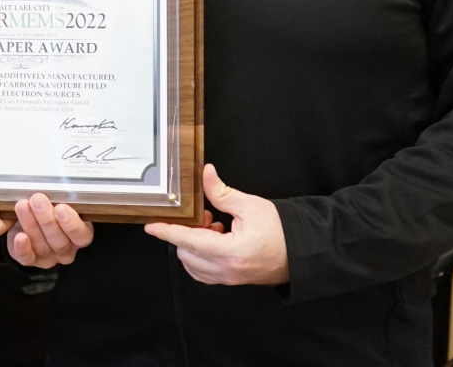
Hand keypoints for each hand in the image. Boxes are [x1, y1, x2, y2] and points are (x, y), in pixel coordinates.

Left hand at [7, 193, 93, 267]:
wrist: (28, 215)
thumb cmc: (47, 205)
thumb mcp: (56, 198)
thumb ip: (59, 196)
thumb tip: (55, 185)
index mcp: (78, 234)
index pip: (81, 235)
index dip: (72, 224)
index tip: (61, 208)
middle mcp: (65, 249)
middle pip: (59, 242)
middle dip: (47, 220)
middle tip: (38, 200)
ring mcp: (48, 257)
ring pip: (42, 247)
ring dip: (31, 225)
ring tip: (23, 206)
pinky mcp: (29, 259)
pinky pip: (27, 258)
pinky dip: (22, 248)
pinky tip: (19, 237)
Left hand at [144, 164, 288, 285]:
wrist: (302, 253)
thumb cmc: (280, 230)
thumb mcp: (250, 205)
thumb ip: (221, 192)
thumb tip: (205, 173)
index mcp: (230, 251)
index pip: (188, 241)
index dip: (167, 232)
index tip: (151, 226)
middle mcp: (226, 270)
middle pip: (186, 254)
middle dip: (185, 234)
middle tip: (203, 216)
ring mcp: (229, 278)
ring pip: (193, 265)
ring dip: (193, 246)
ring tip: (213, 227)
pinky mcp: (232, 280)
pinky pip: (204, 272)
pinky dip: (201, 257)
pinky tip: (216, 240)